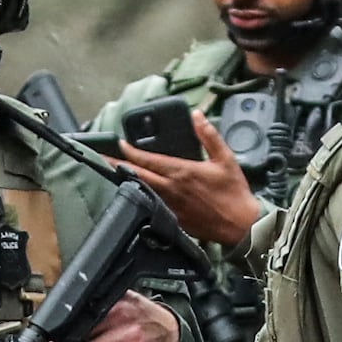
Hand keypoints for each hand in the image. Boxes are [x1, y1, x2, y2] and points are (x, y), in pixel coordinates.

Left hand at [62, 290, 180, 341]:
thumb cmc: (144, 318)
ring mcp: (129, 335)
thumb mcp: (126, 301)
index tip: (50, 335)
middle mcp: (122, 315)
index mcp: (117, 299)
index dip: (64, 325)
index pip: (84, 312)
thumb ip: (103, 304)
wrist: (171, 333)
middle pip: (83, 330)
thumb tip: (70, 317)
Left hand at [116, 110, 261, 248]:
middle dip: (117, 166)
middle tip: (101, 159)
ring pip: (142, 190)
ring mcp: (171, 205)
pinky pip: (152, 204)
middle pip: (138, 175)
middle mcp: (172, 188)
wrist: (241, 225)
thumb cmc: (234, 192)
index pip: (149, 160)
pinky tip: (133, 193)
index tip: (119, 144)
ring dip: (126, 181)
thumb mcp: (225, 158)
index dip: (131, 151)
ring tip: (112, 173)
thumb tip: (196, 115)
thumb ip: (209, 135)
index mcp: (182, 171)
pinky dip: (140, 196)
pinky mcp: (174, 219)